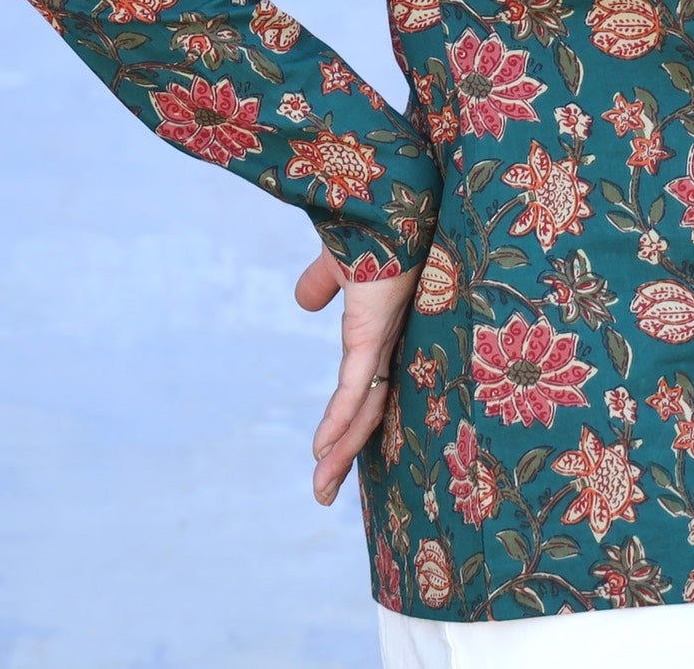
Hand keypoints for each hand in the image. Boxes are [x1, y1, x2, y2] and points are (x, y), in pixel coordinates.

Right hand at [294, 244, 418, 507]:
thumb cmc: (373, 225)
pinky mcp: (372, 334)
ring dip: (341, 451)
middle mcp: (390, 342)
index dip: (350, 422)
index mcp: (381, 329)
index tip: (330, 451)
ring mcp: (383, 341)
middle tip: (325, 492)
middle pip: (370, 411)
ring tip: (321, 491)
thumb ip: (323, 284)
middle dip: (346, 452)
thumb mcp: (340, 264)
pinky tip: (322, 449)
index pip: (367, 388)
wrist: (387, 200)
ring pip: (365, 410)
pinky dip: (339, 419)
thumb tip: (304, 303)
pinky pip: (356, 387)